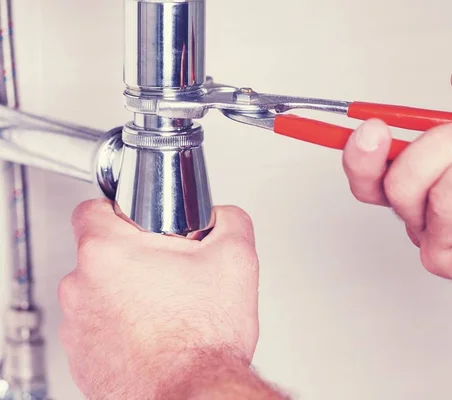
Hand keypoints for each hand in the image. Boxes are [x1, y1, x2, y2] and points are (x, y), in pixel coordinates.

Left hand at [59, 199, 264, 398]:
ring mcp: (77, 328)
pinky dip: (122, 330)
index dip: (124, 213)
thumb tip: (222, 216)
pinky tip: (156, 337)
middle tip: (170, 274)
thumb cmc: (203, 338)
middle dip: (133, 259)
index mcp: (106, 253)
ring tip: (167, 311)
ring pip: (100, 294)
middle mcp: (80, 288)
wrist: (191, 394)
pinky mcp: (82, 360)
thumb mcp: (235, 258)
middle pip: (102, 255)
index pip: (94, 209)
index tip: (142, 226)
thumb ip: (228, 220)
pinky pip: (100, 330)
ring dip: (126, 296)